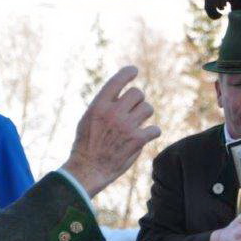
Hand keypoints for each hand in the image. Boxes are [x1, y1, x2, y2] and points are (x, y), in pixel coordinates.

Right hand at [60, 66, 160, 197]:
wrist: (87, 169)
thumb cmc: (86, 144)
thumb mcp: (88, 118)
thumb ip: (104, 104)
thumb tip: (120, 93)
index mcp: (99, 105)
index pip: (118, 80)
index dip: (128, 72)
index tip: (133, 71)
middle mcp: (113, 113)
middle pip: (138, 93)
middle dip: (137, 101)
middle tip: (132, 111)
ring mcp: (126, 126)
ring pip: (148, 109)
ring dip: (144, 116)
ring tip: (135, 124)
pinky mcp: (137, 140)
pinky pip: (154, 129)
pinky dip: (151, 133)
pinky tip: (143, 137)